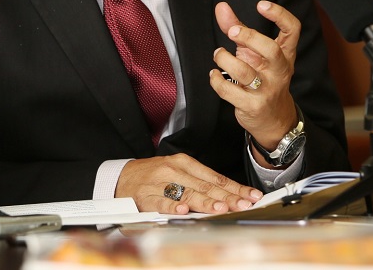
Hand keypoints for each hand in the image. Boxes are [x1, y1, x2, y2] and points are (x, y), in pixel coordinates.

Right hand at [115, 153, 262, 214]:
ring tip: (221, 208)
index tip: (251, 196)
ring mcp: (160, 183)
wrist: (121, 177)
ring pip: (187, 193)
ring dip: (206, 202)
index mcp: (184, 163)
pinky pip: (162, 202)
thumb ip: (200, 183)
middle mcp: (174, 170)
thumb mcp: (178, 172)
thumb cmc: (153, 176)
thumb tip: (228, 195)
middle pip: (206, 186)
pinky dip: (173, 207)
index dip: (235, 188)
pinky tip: (184, 210)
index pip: (215, 177)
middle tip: (244, 204)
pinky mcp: (146, 196)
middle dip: (228, 197)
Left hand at [209, 0, 299, 158]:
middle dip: (250, 37)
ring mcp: (267, 90)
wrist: (274, 119)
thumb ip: (238, 28)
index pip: (292, 30)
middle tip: (233, 32)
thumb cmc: (263, 78)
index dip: (280, 15)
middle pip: (272, 50)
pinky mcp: (252, 106)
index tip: (261, 4)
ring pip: (244, 71)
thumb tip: (221, 7)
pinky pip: (229, 91)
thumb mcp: (254, 52)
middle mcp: (279, 71)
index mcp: (285, 54)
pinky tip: (214, 75)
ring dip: (224, 59)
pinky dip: (216, 80)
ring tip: (219, 55)